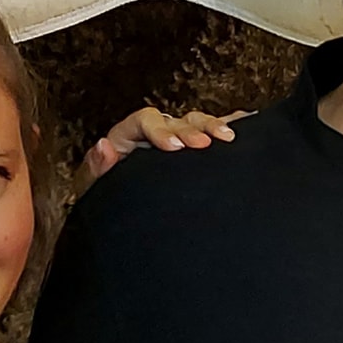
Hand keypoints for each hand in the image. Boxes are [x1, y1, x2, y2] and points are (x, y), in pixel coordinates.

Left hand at [72, 108, 247, 195]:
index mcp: (128, 138)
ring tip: (230, 137)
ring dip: (214, 127)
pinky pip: (211, 137)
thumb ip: (96, 168)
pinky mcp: (192, 156)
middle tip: (206, 144)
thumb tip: (103, 146)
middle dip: (194, 129)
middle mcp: (155, 135)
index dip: (161, 130)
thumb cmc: (106, 200)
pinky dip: (230, 127)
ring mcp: (176, 143)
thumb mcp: (93, 188)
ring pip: (197, 125)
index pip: (145, 121)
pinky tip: (248, 125)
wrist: (121, 222)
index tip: (175, 147)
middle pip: (178, 120)